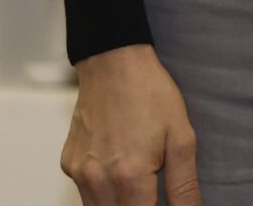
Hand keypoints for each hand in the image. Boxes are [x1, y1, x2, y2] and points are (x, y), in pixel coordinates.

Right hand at [62, 44, 199, 205]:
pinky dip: (102, 192)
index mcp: (129, 176)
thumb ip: (184, 187)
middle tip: (152, 194)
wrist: (113, 61)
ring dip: (120, 205)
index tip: (162, 202)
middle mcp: (98, 180)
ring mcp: (79, 173)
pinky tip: (117, 170)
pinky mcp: (69, 164)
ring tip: (138, 182)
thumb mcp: (181, 138)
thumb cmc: (150, 94)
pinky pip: (86, 193)